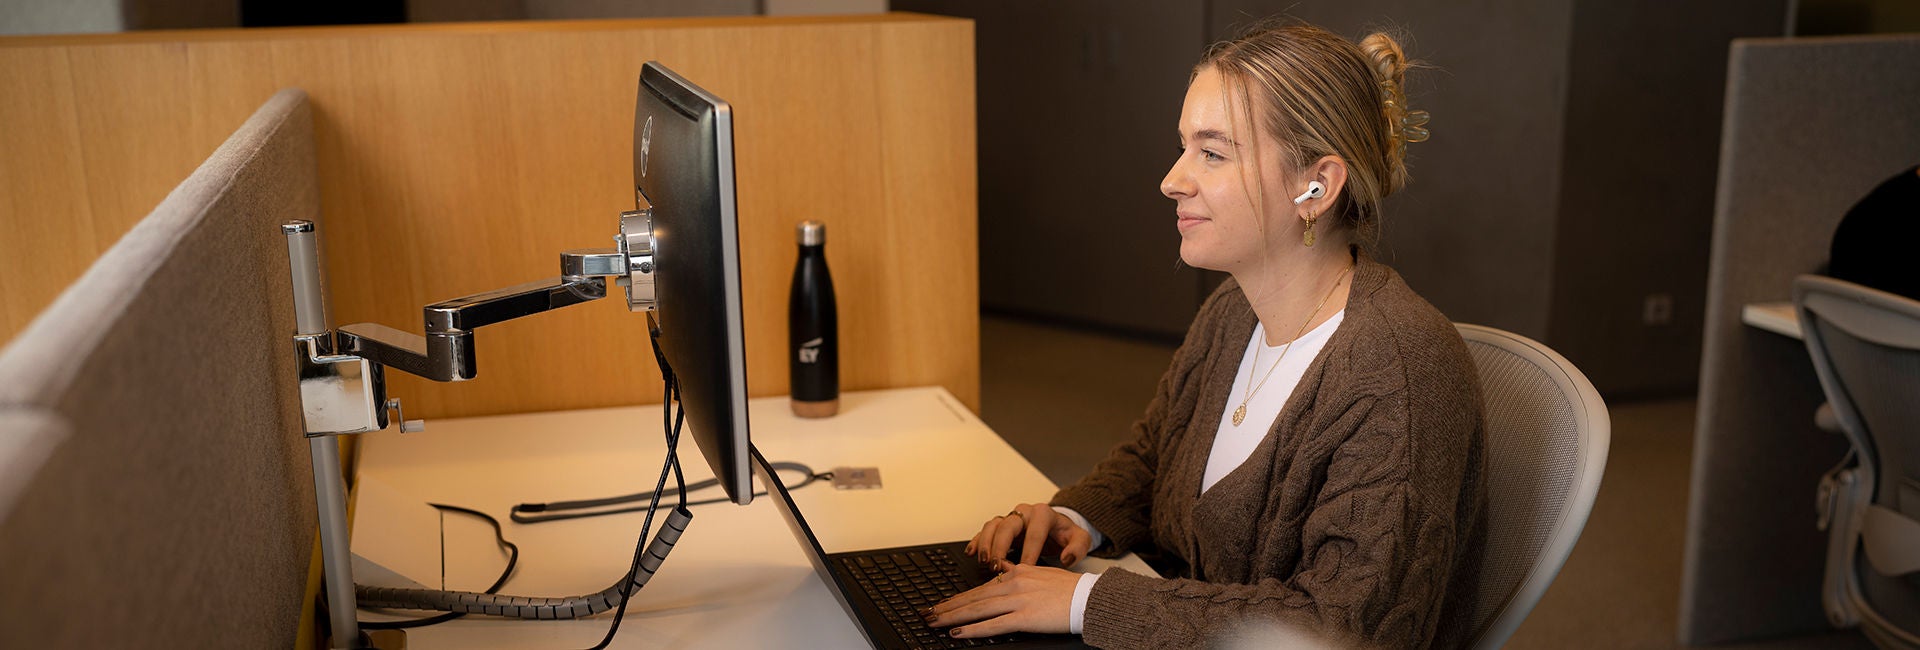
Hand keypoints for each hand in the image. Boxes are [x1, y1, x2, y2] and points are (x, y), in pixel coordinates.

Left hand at [925, 561, 1080, 637]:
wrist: (1088, 598)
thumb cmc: (1069, 589)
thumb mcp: (1040, 571)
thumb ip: (1017, 570)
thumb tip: (1000, 567)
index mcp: (1017, 572)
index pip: (981, 587)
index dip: (959, 596)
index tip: (943, 602)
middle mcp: (1013, 583)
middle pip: (973, 597)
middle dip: (947, 606)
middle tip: (927, 613)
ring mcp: (1018, 600)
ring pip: (977, 609)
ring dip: (952, 616)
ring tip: (934, 622)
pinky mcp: (1025, 617)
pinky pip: (993, 624)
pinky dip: (973, 629)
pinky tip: (958, 632)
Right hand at [964, 503, 1092, 567]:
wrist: (1057, 527)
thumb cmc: (1066, 535)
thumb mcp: (1080, 539)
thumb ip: (1078, 548)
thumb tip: (1067, 558)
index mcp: (1044, 514)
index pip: (1034, 533)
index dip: (1029, 551)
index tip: (1025, 568)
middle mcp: (1024, 513)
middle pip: (1007, 526)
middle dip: (1000, 547)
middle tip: (997, 566)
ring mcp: (1010, 518)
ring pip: (993, 526)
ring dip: (986, 544)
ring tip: (984, 562)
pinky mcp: (1000, 526)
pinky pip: (985, 530)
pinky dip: (976, 541)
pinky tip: (971, 553)